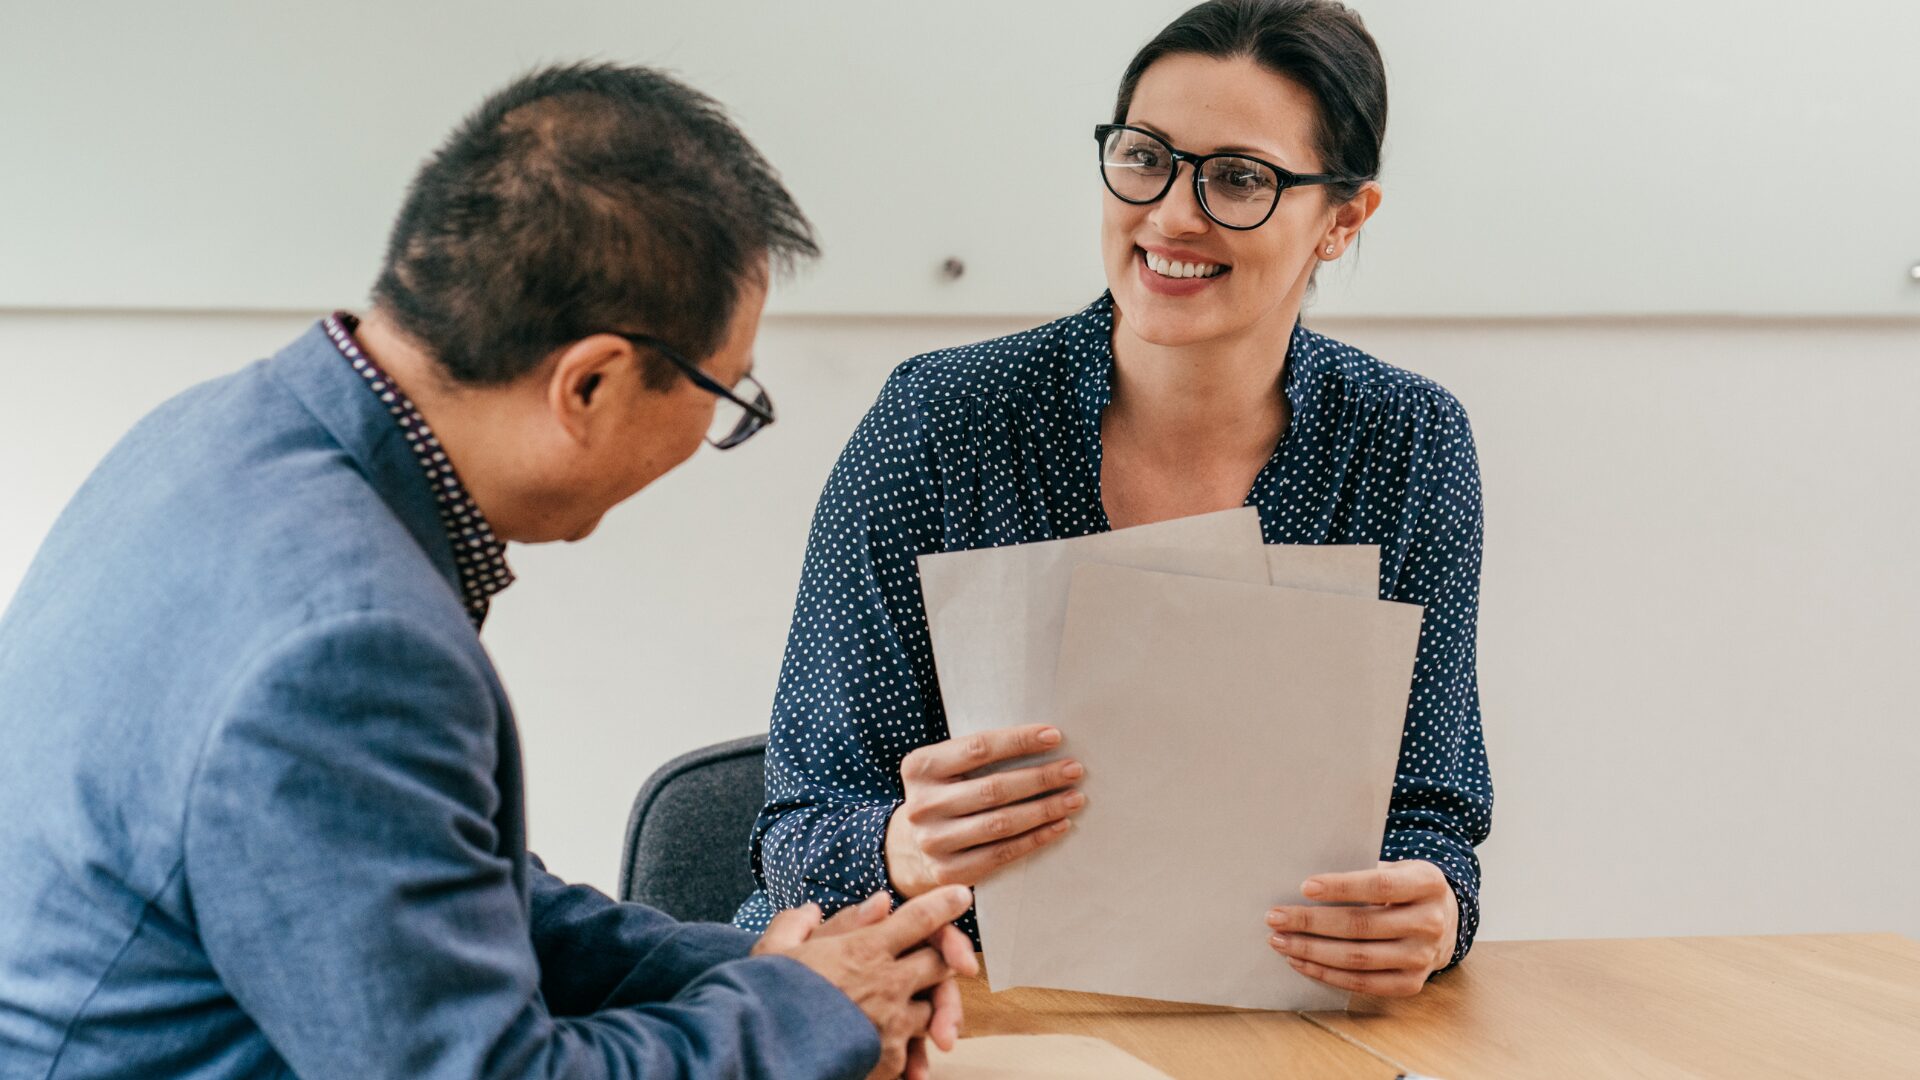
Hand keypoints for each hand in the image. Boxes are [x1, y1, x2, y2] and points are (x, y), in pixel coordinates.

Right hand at [755, 885, 978, 1079]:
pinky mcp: (888, 1060)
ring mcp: (892, 1025)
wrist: (762, 1053)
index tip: (961, 896)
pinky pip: (912, 1048)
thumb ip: (801, 922)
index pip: (919, 920)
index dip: (943, 905)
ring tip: (902, 1009)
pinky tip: (888, 1047)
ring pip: (931, 1009)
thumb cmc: (763, 1000)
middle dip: (944, 960)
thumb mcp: (774, 950)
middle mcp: (887, 985)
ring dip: (924, 1006)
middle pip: (939, 965)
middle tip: (945, 960)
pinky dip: (907, 1047)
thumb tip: (818, 908)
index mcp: (863, 951)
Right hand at [884, 724, 1086, 897]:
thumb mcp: (943, 768)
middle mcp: (923, 805)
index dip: (1019, 741)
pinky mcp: (949, 871)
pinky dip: (1036, 839)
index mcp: (920, 767)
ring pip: (1001, 823)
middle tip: (1074, 770)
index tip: (1055, 736)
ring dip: (1045, 809)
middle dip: (1041, 778)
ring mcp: (934, 841)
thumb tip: (1044, 740)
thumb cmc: (942, 795)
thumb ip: (977, 755)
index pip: (978, 748)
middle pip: (994, 788)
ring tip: (1074, 798)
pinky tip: (1059, 826)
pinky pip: (1002, 854)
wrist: (907, 848)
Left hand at [1265, 860, 1458, 997]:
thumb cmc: (1404, 887)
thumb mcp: (1395, 868)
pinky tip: (1301, 962)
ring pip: (1358, 958)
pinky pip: (1363, 983)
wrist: (1444, 919)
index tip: (1304, 886)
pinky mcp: (1412, 983)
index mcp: (1427, 883)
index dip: (1341, 887)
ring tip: (1279, 941)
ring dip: (1312, 951)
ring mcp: (1423, 957)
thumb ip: (1362, 874)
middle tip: (1275, 917)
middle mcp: (1430, 922)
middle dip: (1311, 922)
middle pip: (1362, 925)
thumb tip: (1303, 886)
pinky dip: (1327, 974)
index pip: (1380, 885)